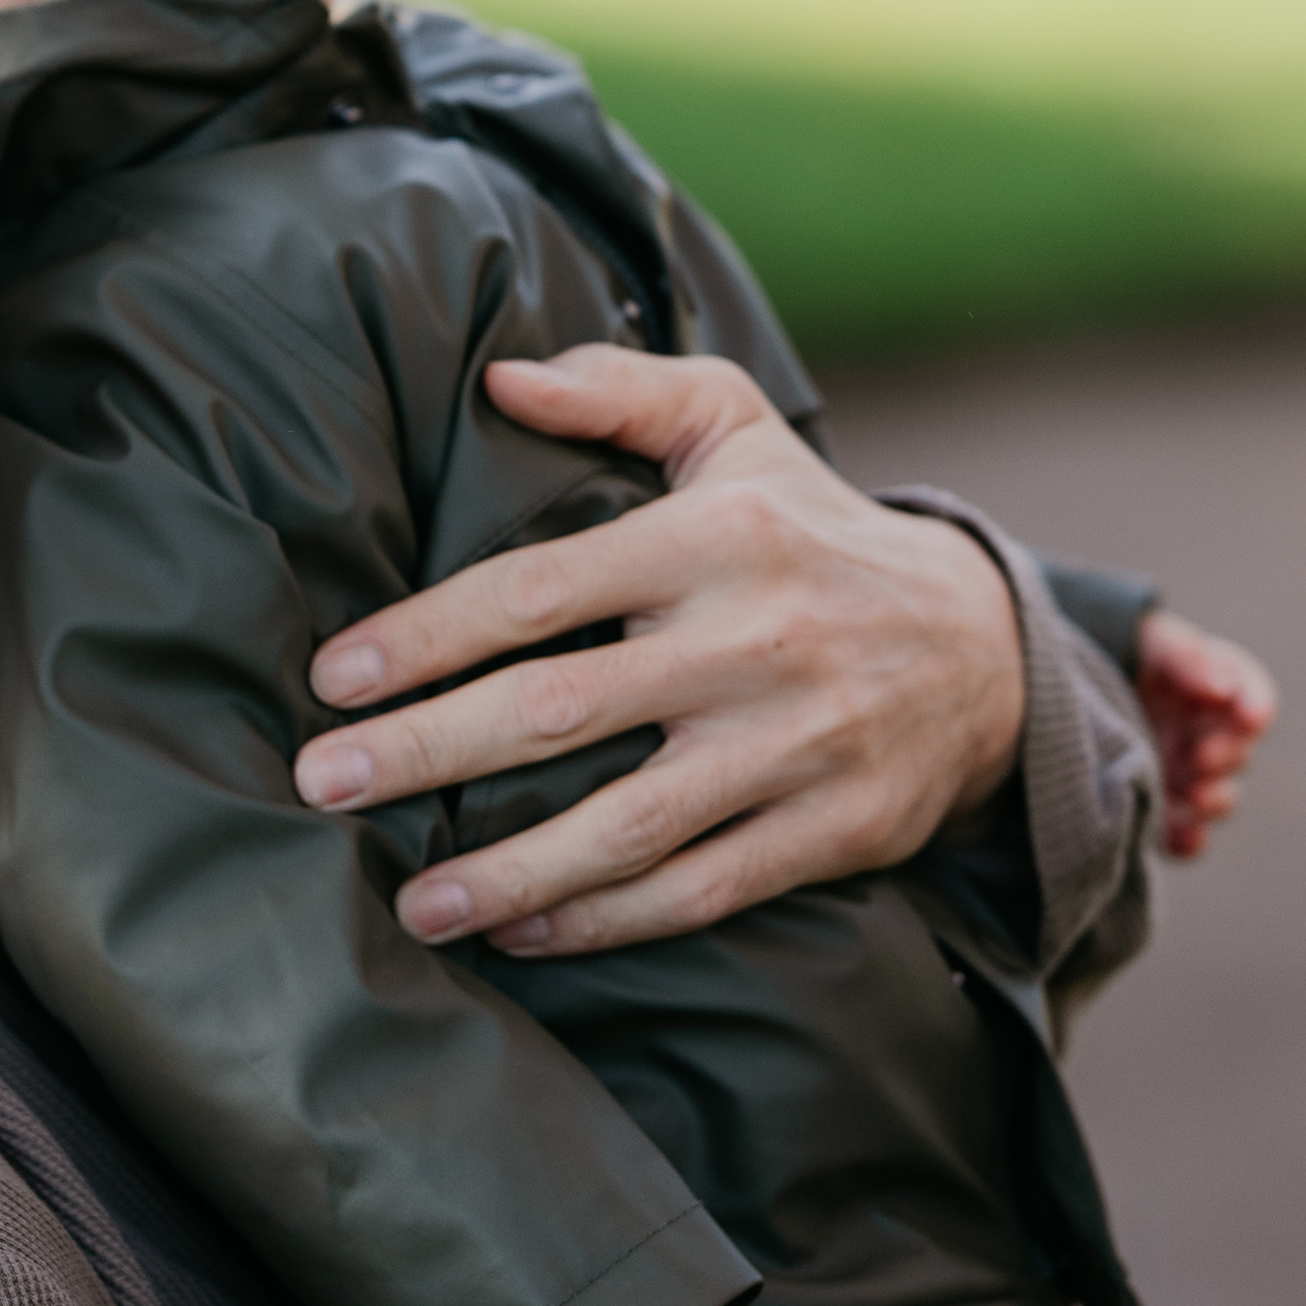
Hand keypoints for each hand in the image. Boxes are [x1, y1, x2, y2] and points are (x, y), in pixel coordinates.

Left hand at [294, 347, 1025, 956]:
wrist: (985, 646)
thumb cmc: (811, 525)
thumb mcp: (732, 426)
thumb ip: (616, 394)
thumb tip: (499, 375)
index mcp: (712, 536)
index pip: (538, 587)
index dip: (427, 633)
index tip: (333, 674)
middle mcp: (750, 640)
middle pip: (560, 707)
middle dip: (427, 750)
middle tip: (320, 781)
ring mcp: (792, 745)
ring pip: (627, 822)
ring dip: (506, 868)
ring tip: (411, 900)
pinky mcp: (830, 830)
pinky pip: (699, 889)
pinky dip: (604, 918)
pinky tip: (520, 930)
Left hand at [1135, 605, 1275, 859]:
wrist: (1070, 680)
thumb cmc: (1124, 655)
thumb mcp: (1153, 645)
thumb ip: (1186, 660)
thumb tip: (1223, 688)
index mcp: (1213, 689)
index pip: (1252, 697)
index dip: (1256, 707)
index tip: (1250, 717)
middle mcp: (1204, 734)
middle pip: (1236, 753)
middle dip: (1228, 757)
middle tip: (1202, 757)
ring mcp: (1183, 773)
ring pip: (1216, 796)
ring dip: (1214, 799)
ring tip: (1196, 795)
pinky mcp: (1160, 806)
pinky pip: (1185, 833)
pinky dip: (1189, 839)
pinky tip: (1184, 836)